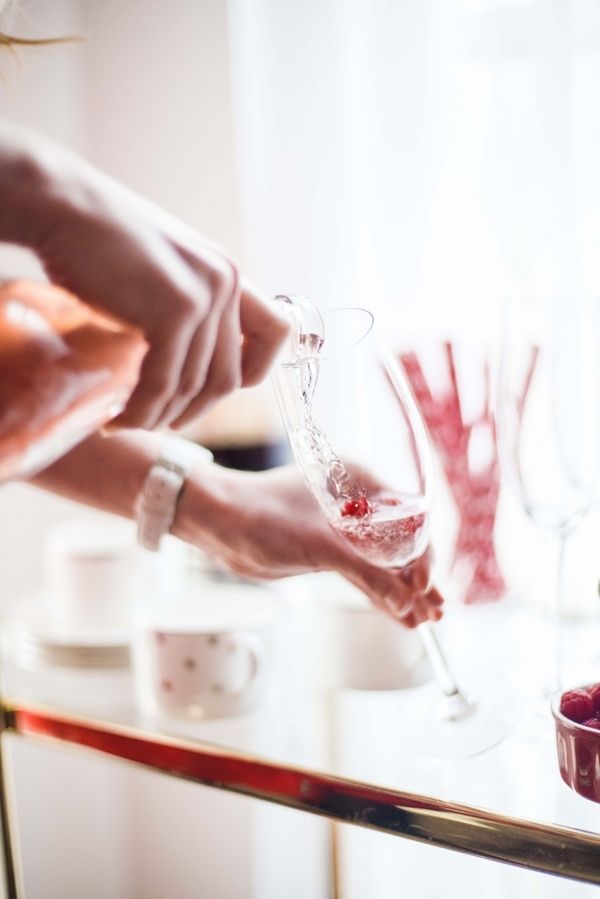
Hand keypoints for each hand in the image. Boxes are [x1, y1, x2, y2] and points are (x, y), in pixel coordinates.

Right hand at [1, 125, 288, 430]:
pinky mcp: (173, 310)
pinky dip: (141, 410)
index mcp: (229, 274)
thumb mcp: (162, 275)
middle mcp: (226, 283)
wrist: (63, 207)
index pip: (277, 332)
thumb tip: (185, 369)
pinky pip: (163, 382)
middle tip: (158, 423)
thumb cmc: (99, 243)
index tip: (214, 392)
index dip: (255, 371)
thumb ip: (185, 311)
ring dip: (159, 417)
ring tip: (127, 424)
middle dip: (193, 411)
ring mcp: (204, 296)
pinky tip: (116, 419)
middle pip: (229, 377)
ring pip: (193, 387)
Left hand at [176, 464, 443, 627]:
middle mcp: (357, 503)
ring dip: (402, 590)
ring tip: (426, 620)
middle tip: (436, 610)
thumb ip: (366, 573)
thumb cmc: (262, 517)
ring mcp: (342, 528)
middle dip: (418, 577)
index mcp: (361, 482)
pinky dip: (380, 593)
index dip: (422, 554)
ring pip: (382, 561)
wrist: (215, 522)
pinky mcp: (327, 550)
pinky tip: (399, 616)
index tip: (424, 585)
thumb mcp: (320, 545)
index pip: (408, 518)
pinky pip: (363, 573)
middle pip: (400, 542)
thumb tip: (406, 602)